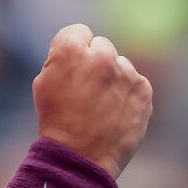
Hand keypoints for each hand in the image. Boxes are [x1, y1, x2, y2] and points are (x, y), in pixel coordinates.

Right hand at [33, 23, 152, 179]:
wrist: (79, 156)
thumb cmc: (56, 118)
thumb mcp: (43, 81)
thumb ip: (61, 58)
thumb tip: (80, 49)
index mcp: (71, 49)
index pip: (78, 31)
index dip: (73, 49)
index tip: (71, 66)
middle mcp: (101, 55)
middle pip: (101, 45)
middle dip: (94, 60)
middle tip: (85, 86)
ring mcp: (126, 73)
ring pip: (120, 64)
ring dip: (112, 76)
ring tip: (100, 103)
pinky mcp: (143, 90)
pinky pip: (134, 81)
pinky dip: (126, 92)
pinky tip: (114, 110)